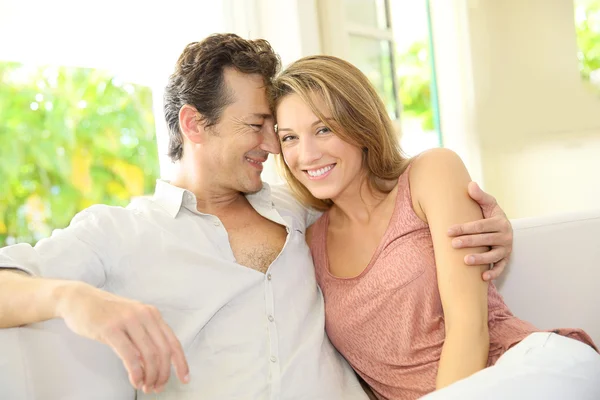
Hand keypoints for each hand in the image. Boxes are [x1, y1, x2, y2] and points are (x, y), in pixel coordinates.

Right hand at [55, 283, 188, 393]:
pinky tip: (135, 381)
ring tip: (146, 387)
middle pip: (163, 351)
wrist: (79, 299)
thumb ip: (144, 339)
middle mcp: (144, 315)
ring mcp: (128, 320)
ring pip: (149, 355)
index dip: (181, 363)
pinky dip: (135, 372)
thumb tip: (155, 365)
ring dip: (150, 376)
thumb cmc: (106, 313)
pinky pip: (129, 355)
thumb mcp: (131, 321)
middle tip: (157, 388)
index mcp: (152, 314)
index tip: (184, 379)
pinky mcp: (110, 328)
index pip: (173, 342)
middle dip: (163, 374)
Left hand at [447, 182, 512, 280]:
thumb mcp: (488, 203)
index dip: (465, 228)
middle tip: (453, 244)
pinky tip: (483, 277)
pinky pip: (501, 267)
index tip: (449, 231)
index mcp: (500, 221)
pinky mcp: (506, 259)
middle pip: (485, 239)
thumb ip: (479, 196)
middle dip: (469, 242)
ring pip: (494, 255)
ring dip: (480, 259)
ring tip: (465, 261)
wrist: (504, 226)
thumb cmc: (491, 214)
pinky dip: (494, 273)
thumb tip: (470, 185)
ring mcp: (506, 248)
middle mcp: (505, 235)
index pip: (480, 225)